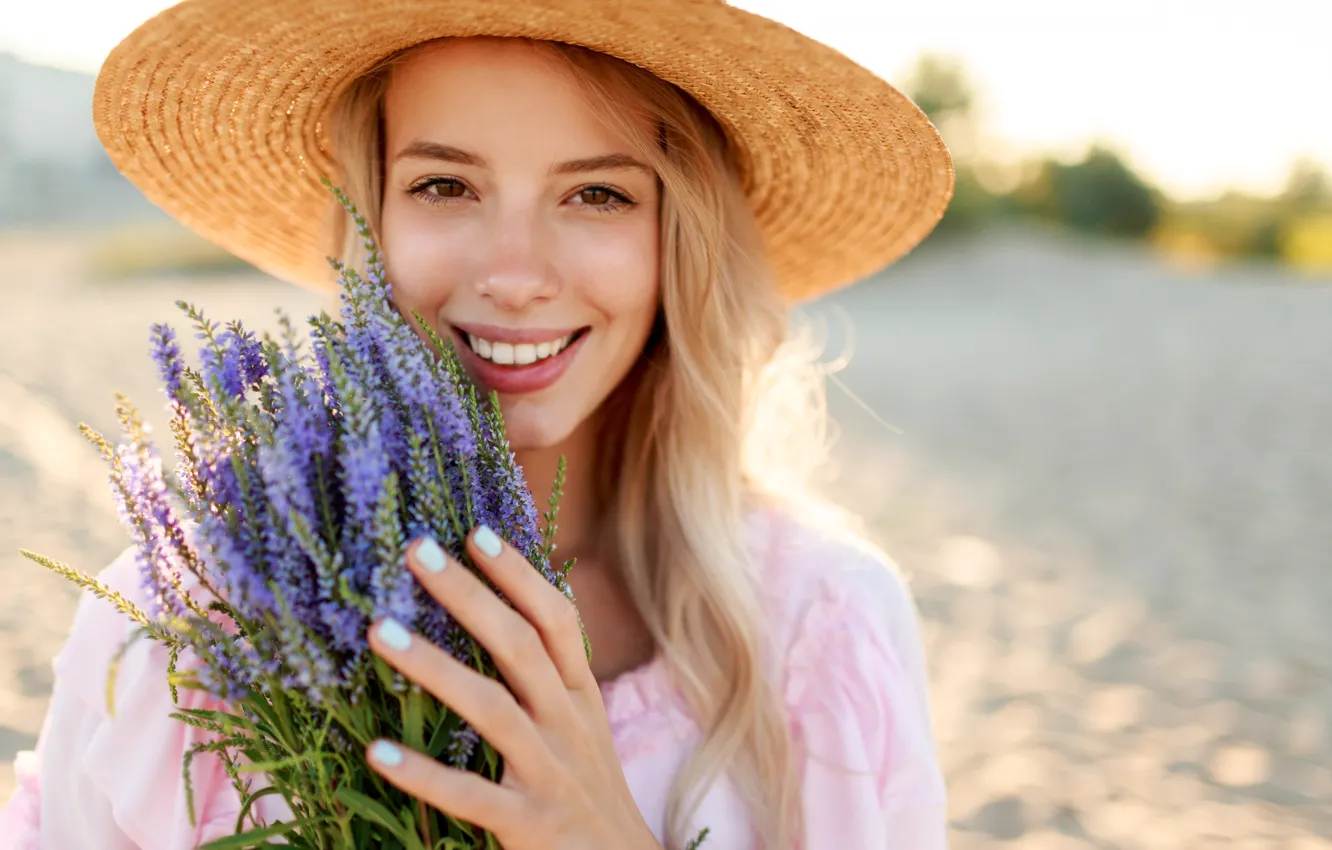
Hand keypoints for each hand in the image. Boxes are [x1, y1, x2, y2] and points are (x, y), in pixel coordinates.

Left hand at [365, 526, 661, 849]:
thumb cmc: (589, 791)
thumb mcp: (582, 726)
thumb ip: (551, 678)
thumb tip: (503, 615)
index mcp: (581, 696)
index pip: (556, 620)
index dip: (519, 574)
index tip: (476, 533)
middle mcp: (569, 724)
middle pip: (520, 646)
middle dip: (468, 594)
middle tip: (416, 551)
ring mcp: (551, 773)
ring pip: (493, 708)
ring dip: (434, 665)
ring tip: (378, 630)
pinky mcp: (531, 825)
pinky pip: (471, 795)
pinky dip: (423, 773)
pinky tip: (376, 752)